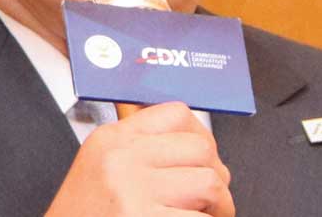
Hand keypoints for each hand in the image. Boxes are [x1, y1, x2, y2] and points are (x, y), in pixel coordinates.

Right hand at [45, 101, 233, 216]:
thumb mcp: (101, 170)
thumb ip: (141, 151)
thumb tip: (201, 149)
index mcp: (110, 140)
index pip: (176, 114)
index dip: (202, 138)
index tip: (205, 160)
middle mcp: (121, 159)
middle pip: (200, 148)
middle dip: (217, 176)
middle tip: (211, 200)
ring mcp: (132, 191)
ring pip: (209, 183)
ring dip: (219, 206)